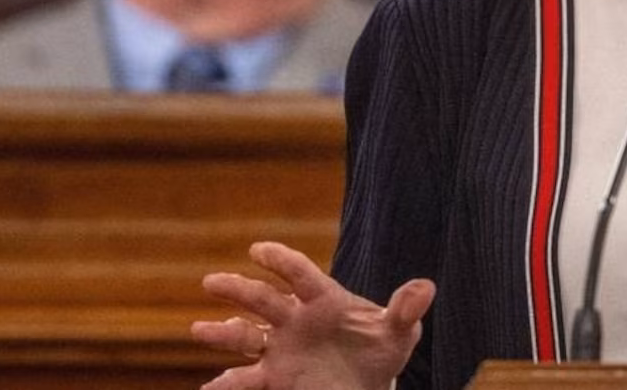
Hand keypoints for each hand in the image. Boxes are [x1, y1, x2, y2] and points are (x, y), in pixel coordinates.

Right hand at [191, 241, 434, 389]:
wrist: (367, 381)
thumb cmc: (379, 348)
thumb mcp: (398, 331)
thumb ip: (406, 309)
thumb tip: (426, 287)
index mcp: (323, 299)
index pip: (300, 274)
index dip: (281, 260)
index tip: (257, 250)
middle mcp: (294, 319)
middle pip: (262, 299)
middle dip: (238, 289)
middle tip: (211, 282)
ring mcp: (280, 348)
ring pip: (245, 336)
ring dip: (222, 333)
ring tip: (200, 330)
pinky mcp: (274, 377)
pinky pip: (246, 380)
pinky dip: (225, 384)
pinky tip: (210, 388)